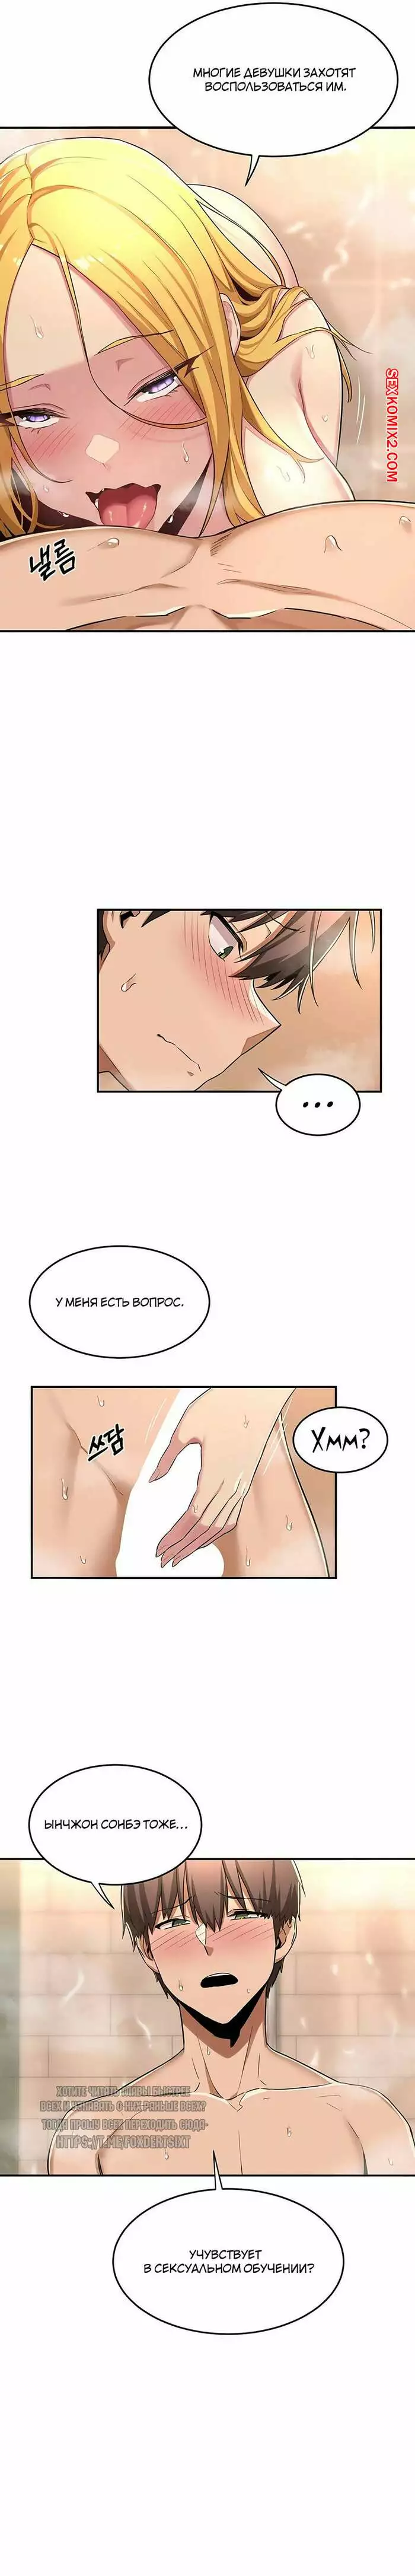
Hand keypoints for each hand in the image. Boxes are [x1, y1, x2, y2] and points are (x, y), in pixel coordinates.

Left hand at [150, 1388, 293, 1567]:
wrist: (257, 1398)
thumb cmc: (222, 1407)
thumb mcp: (187, 1427)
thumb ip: (168, 1456)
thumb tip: (152, 1479)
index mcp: (215, 1475)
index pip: (192, 1518)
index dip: (176, 1537)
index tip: (160, 1549)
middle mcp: (231, 1485)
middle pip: (205, 1528)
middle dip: (184, 1547)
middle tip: (165, 1561)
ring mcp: (241, 1485)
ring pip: (221, 1525)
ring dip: (200, 1543)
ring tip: (182, 1554)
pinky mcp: (246, 1481)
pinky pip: (232, 1514)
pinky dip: (218, 1530)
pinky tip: (208, 1534)